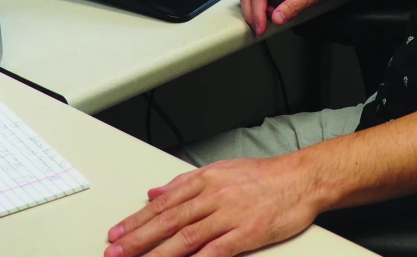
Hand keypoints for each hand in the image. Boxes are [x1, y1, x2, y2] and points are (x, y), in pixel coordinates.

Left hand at [105, 156, 319, 256]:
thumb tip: (155, 191)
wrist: (302, 179)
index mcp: (205, 179)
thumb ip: (185, 182)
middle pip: (169, 220)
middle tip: (114, 251)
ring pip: (186, 236)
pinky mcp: (248, 233)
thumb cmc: (264, 175)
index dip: (137, 220)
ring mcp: (230, 215)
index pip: (163, 203)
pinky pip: (217, 250)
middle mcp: (214, 195)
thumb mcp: (221, 169)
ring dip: (158, 253)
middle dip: (138, 238)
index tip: (116, 233)